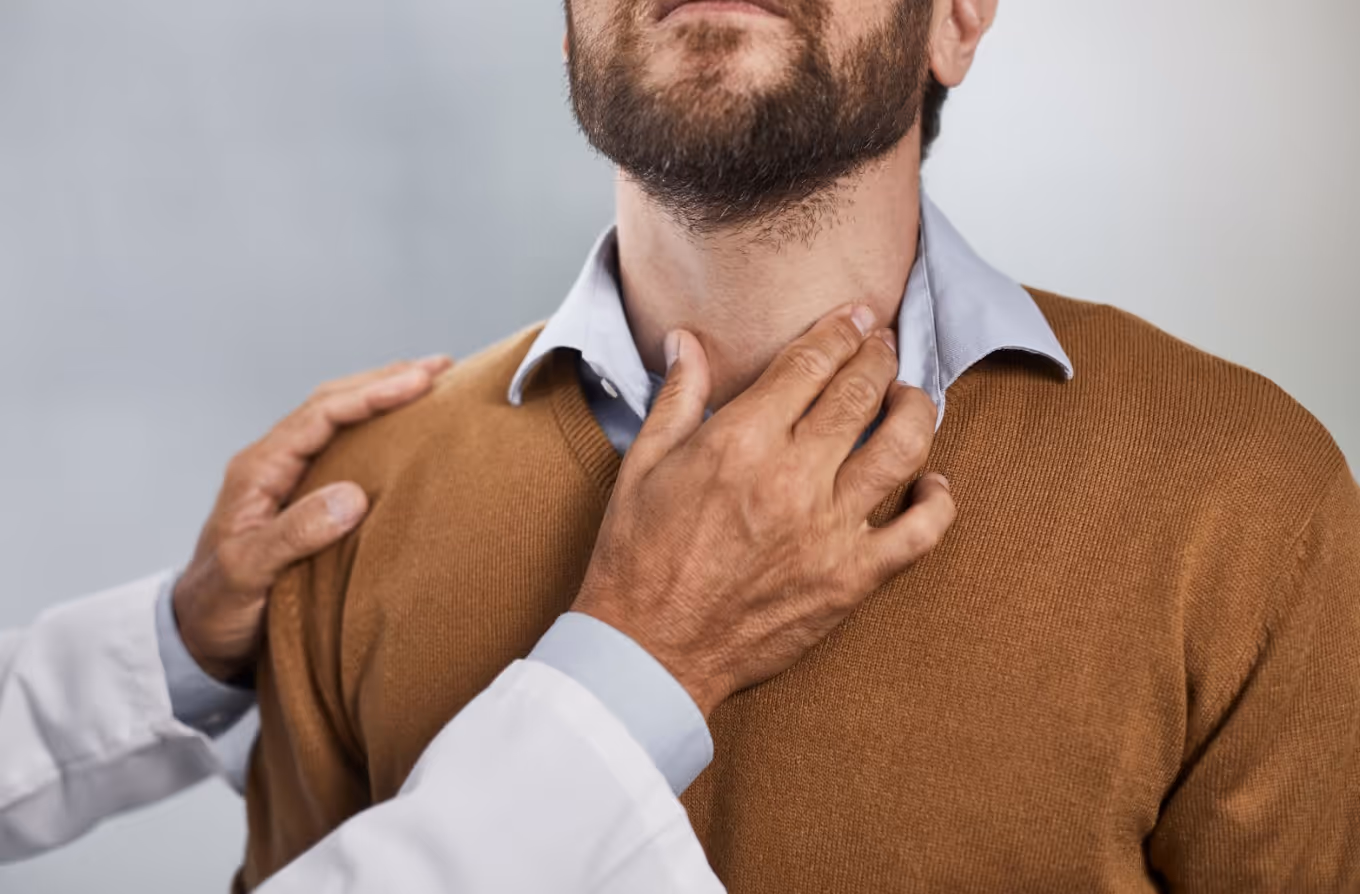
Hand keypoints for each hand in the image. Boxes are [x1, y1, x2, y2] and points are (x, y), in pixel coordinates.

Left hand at [173, 355, 453, 681]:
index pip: (321, 415)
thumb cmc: (218, 609)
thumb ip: (295, 534)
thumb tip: (353, 496)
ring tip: (429, 385)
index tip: (419, 381)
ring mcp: (286, 479)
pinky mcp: (300, 498)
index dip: (372, 394)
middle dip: (385, 381)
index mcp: (258, 471)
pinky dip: (375, 430)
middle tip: (440, 367)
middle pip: (332, 404)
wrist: (198, 637)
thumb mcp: (251, 574)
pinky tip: (402, 432)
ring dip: (381, 398)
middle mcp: (271, 464)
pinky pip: (342, 449)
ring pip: (337, 421)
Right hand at [571, 304, 954, 716]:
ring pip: (904, 447)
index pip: (811, 362)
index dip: (841, 329)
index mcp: (740, 441)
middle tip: (885, 343)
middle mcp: (792, 477)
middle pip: (861, 392)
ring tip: (909, 397)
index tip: (858, 316)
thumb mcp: (643, 465)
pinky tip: (931, 483)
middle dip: (880, 354)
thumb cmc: (637, 558)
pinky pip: (922, 532)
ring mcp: (829, 530)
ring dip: (917, 408)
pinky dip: (938, 500)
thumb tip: (686, 340)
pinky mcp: (852, 580)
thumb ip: (677, 397)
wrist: (648, 651)